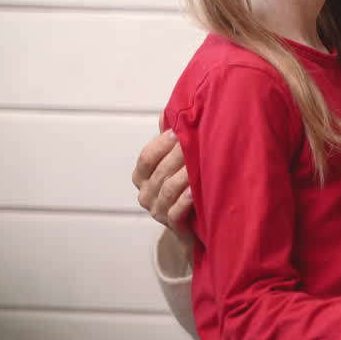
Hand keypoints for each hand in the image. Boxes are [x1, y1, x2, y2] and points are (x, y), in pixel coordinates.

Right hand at [132, 129, 194, 247]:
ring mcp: (157, 211)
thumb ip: (168, 141)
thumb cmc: (183, 186)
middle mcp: (146, 194)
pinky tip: (195, 191)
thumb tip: (165, 114)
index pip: (146, 157)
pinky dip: (185, 200)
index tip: (179, 130)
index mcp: (142, 176)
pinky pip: (176, 211)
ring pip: (168, 190)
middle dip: (178, 155)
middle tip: (195, 141)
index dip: (162, 143)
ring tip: (199, 163)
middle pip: (159, 172)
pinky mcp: (173, 226)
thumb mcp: (173, 161)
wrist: (192, 224)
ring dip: (184, 175)